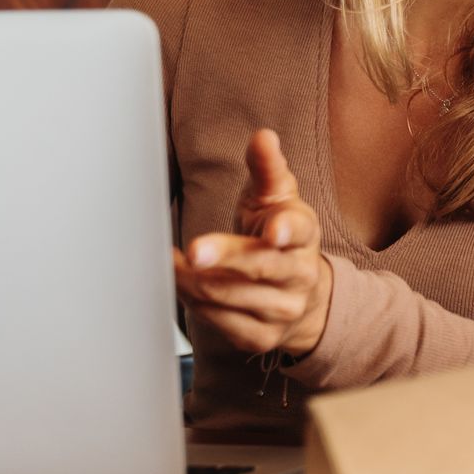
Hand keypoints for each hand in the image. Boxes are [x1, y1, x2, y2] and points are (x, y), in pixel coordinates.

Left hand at [173, 128, 331, 356]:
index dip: (287, 229)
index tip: (275, 230)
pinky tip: (181, 282)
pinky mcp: (260, 337)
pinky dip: (192, 299)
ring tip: (169, 260)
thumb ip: (267, 168)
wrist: (300, 293)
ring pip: (229, 295)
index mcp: (304, 234)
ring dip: (192, 277)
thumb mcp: (276, 197)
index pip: (300, 229)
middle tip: (195, 251)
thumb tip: (262, 136)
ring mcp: (282, 309)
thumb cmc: (276, 233)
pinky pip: (216, 320)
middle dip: (227, 258)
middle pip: (261, 266)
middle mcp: (299, 274)